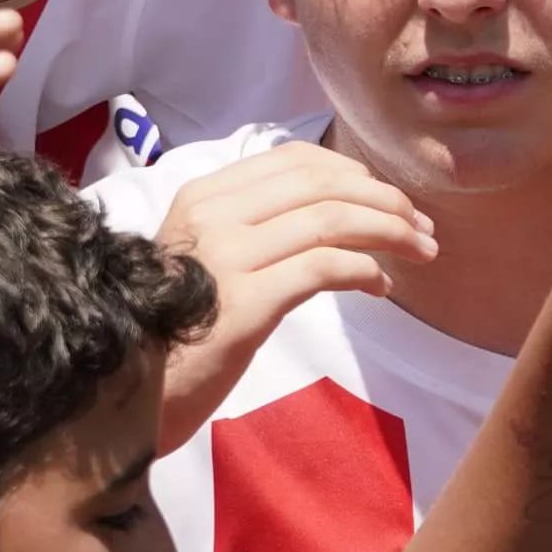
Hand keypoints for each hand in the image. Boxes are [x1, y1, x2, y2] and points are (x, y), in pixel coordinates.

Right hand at [142, 140, 436, 444]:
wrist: (128, 389)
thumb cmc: (176, 327)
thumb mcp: (208, 261)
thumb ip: (256, 228)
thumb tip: (338, 211)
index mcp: (202, 198)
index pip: (294, 161)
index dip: (356, 174)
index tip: (391, 200)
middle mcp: (211, 216)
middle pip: (322, 185)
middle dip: (386, 202)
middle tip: (423, 229)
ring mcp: (225, 257)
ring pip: (332, 220)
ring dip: (391, 232)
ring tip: (421, 252)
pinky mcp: (244, 303)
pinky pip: (325, 267)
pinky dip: (367, 270)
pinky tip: (382, 287)